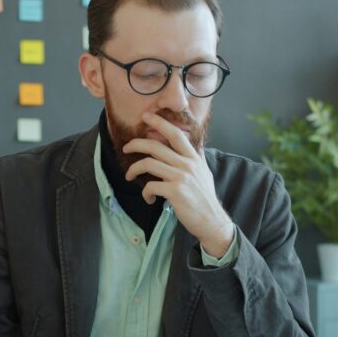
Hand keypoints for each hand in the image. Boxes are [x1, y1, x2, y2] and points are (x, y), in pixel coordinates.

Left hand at [123, 111, 234, 256]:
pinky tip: (149, 198)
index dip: (160, 123)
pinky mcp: (174, 192)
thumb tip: (192, 144)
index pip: (175, 134)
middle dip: (136, 144)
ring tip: (129, 176)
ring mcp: (181, 177)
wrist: (211, 220)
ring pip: (148, 164)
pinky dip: (145, 193)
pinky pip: (150, 186)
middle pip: (155, 146)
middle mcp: (187, 164)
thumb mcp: (204, 172)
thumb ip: (195, 158)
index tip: (146, 116)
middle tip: (126, 148)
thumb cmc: (205, 198)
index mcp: (193, 158)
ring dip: (133, 170)